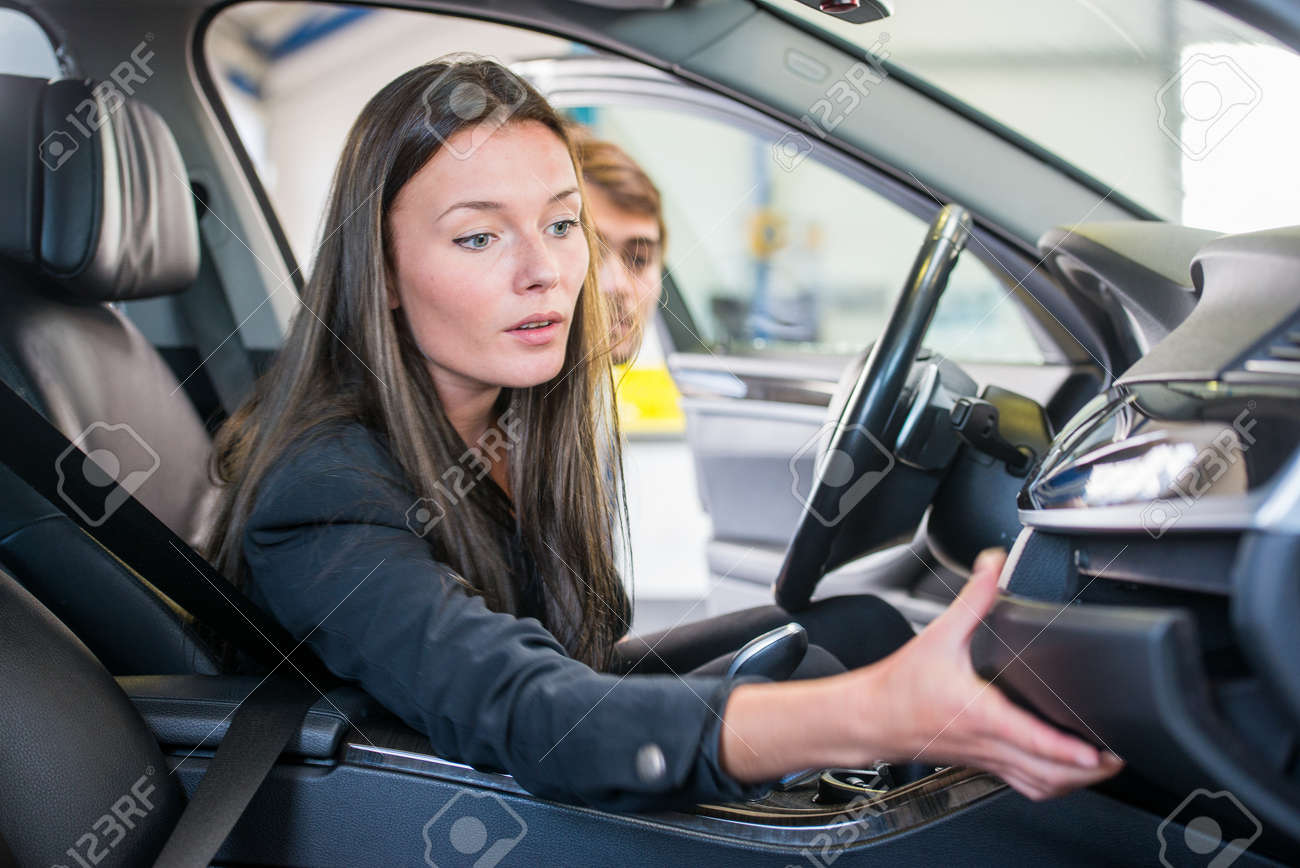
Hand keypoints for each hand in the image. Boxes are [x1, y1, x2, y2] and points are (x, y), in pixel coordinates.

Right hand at [854, 548, 1123, 799]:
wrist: (872, 717)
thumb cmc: (902, 685)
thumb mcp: (939, 634)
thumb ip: (973, 599)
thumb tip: (993, 564)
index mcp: (981, 714)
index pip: (1032, 740)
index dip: (1068, 750)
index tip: (1098, 751)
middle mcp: (988, 744)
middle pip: (1049, 774)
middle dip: (1090, 771)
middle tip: (1120, 754)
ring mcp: (988, 759)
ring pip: (1042, 786)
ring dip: (1077, 783)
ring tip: (1104, 766)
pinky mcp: (984, 764)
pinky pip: (1027, 786)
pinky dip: (1053, 785)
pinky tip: (1065, 773)